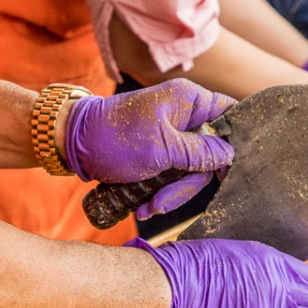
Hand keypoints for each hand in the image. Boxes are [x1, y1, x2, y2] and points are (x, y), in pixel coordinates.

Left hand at [63, 80, 236, 218]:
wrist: (72, 144)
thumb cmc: (113, 138)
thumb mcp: (161, 149)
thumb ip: (199, 152)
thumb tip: (229, 155)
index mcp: (189, 101)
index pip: (229, 114)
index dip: (234, 141)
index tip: (227, 171)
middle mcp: (183, 115)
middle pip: (209, 154)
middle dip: (186, 184)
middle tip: (164, 201)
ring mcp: (170, 135)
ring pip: (189, 171)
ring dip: (169, 194)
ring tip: (147, 206)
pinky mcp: (157, 154)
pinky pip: (170, 176)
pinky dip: (159, 192)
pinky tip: (142, 204)